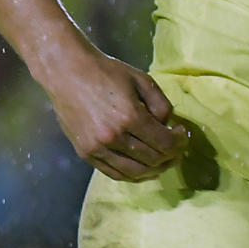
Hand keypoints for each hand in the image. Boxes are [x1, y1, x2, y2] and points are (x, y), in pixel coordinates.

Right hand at [40, 47, 189, 181]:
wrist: (66, 72)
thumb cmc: (106, 72)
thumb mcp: (142, 80)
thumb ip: (161, 105)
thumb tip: (168, 127)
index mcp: (130, 116)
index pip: (165, 143)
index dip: (180, 142)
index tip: (182, 134)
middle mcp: (113, 137)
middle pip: (153, 160)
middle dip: (171, 157)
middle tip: (177, 149)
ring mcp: (97, 148)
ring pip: (135, 172)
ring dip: (155, 170)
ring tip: (164, 162)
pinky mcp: (85, 153)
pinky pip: (114, 173)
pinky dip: (132, 175)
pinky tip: (143, 168)